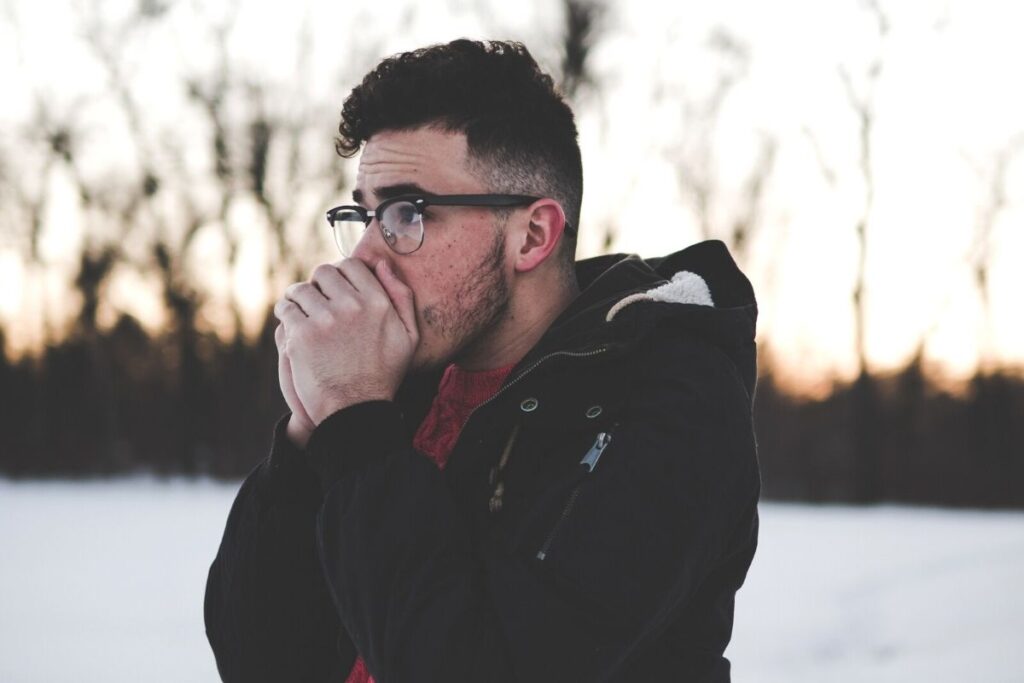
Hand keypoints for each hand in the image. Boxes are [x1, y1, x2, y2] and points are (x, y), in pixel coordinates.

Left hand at [273, 259, 417, 424]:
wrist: (355, 410)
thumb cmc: (383, 374)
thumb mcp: (408, 336)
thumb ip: (401, 296)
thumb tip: (382, 264)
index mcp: (378, 302)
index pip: (351, 265)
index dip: (341, 274)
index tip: (336, 290)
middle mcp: (352, 306)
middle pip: (324, 272)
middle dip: (319, 284)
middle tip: (317, 302)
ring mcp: (325, 319)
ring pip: (301, 289)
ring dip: (299, 298)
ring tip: (301, 313)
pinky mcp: (301, 335)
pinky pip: (286, 309)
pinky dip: (286, 314)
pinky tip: (293, 326)